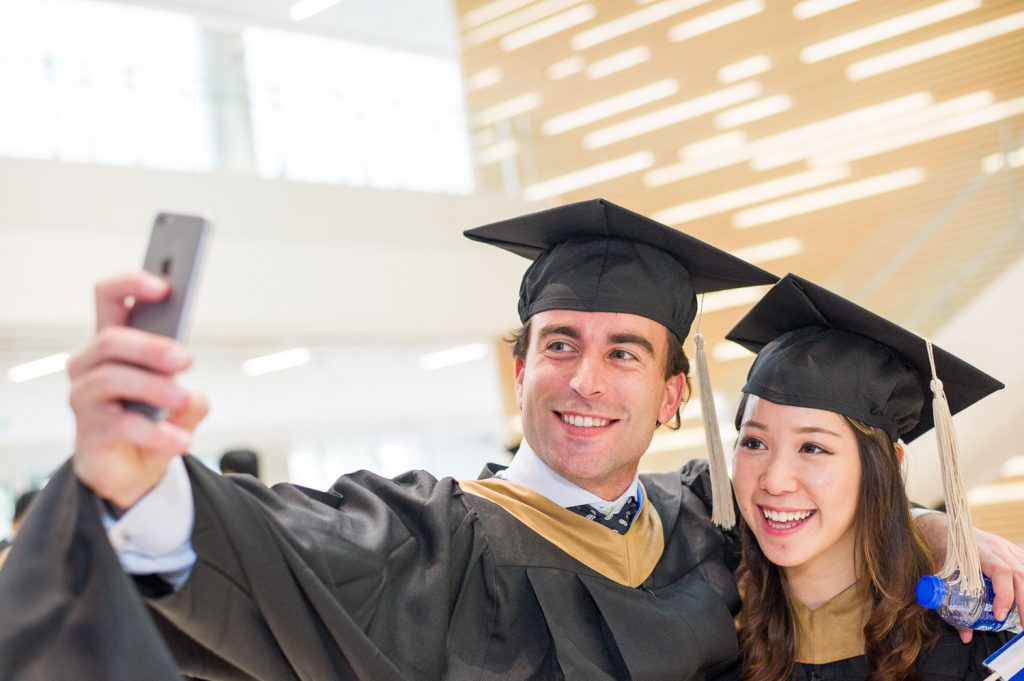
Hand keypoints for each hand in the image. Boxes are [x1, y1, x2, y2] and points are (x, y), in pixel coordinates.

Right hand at [69, 273, 207, 511]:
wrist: (132, 472)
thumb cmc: (153, 422)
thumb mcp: (181, 404)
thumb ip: (190, 395)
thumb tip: (190, 395)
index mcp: (114, 345)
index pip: (109, 297)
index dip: (131, 284)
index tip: (165, 287)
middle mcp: (90, 366)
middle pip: (110, 340)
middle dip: (150, 346)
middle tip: (186, 359)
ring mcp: (84, 399)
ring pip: (112, 378)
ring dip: (154, 387)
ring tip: (183, 398)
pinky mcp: (88, 432)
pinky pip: (121, 425)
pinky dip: (157, 433)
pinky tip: (182, 441)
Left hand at [916, 512, 1023, 642]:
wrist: (943, 527)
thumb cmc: (942, 549)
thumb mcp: (941, 575)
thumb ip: (951, 604)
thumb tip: (965, 635)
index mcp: (978, 551)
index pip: (1000, 572)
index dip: (1004, 595)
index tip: (1000, 615)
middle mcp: (996, 547)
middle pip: (1019, 574)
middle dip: (1023, 602)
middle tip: (1022, 624)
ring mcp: (1005, 547)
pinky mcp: (1010, 549)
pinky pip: (1023, 564)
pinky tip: (1022, 594)